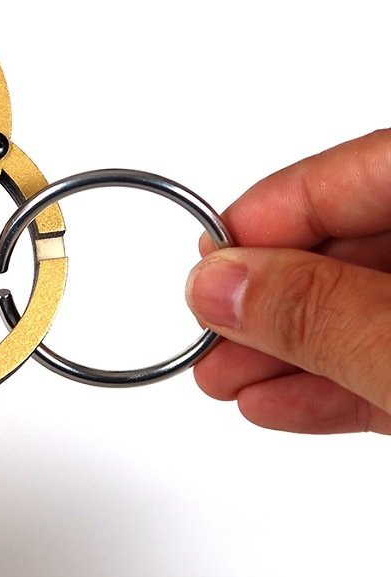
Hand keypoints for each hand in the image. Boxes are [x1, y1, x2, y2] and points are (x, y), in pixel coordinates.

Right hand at [185, 129, 390, 433]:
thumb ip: (319, 312)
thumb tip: (220, 285)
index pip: (348, 175)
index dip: (262, 218)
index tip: (205, 265)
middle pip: (351, 246)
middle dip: (269, 300)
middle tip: (206, 332)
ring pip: (370, 310)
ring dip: (290, 349)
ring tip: (224, 379)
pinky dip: (339, 382)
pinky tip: (276, 400)